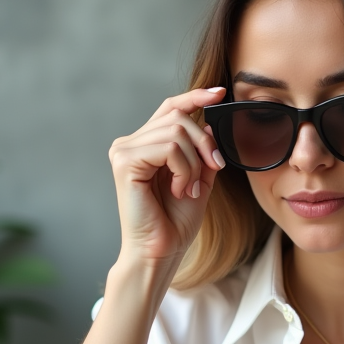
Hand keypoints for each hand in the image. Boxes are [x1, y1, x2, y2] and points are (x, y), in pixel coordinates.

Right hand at [108, 87, 227, 264]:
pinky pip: (168, 148)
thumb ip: (201, 150)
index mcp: (145, 144)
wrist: (161, 250)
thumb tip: (207, 122)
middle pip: (178, 117)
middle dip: (204, 143)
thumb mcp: (198, 178)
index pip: (170, 109)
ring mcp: (124, 151)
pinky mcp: (125, 162)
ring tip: (189, 189)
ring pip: (176, 132)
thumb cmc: (176, 221)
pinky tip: (180, 190)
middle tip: (214, 169)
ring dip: (194, 163)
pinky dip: (184, 170)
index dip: (195, 97)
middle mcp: (130, 143)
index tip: (220, 93)